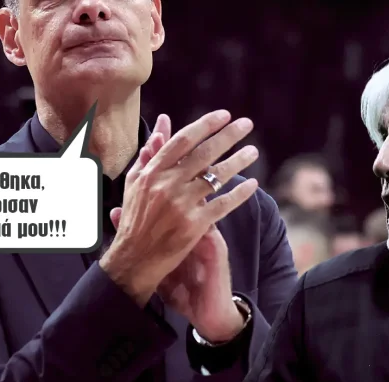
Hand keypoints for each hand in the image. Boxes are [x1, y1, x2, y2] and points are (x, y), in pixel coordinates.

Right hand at [99, 110, 259, 307]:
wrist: (135, 258)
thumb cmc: (134, 218)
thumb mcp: (135, 182)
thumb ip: (150, 152)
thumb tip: (162, 123)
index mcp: (152, 172)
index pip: (183, 140)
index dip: (206, 125)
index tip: (224, 116)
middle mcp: (167, 185)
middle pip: (205, 153)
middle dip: (229, 136)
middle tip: (247, 124)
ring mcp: (182, 205)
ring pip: (217, 177)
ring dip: (239, 161)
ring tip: (253, 151)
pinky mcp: (195, 224)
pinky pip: (223, 204)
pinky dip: (240, 193)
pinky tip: (253, 184)